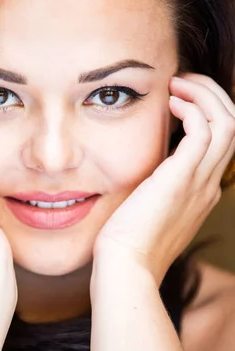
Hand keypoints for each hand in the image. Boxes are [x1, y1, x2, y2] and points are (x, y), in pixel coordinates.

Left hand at [93, 74, 234, 285]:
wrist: (125, 268)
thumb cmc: (127, 241)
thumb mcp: (148, 207)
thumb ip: (155, 185)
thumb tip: (144, 165)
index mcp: (202, 191)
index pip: (222, 141)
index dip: (208, 112)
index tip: (180, 98)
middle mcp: (208, 185)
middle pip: (233, 125)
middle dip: (212, 95)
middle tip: (183, 82)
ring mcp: (200, 183)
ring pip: (228, 123)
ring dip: (205, 95)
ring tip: (177, 85)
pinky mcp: (182, 180)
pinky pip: (205, 132)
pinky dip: (193, 109)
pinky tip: (170, 104)